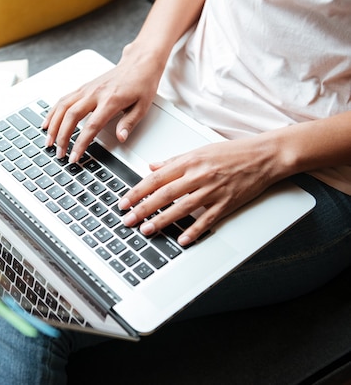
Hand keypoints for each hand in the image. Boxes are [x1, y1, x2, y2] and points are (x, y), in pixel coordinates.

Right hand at [42, 49, 163, 162]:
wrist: (138, 63)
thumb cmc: (141, 84)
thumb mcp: (142, 106)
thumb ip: (129, 123)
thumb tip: (121, 138)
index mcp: (110, 100)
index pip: (91, 126)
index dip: (80, 143)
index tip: (75, 156)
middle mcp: (95, 93)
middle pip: (71, 117)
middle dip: (62, 137)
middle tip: (60, 153)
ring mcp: (87, 89)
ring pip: (63, 107)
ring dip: (53, 126)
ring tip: (48, 142)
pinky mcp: (83, 87)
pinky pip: (63, 100)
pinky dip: (53, 112)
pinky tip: (47, 123)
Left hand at [118, 137, 281, 245]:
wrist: (264, 156)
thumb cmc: (232, 152)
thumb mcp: (199, 150)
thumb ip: (173, 161)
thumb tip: (152, 166)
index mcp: (189, 161)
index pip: (156, 178)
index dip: (137, 191)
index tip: (124, 202)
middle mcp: (199, 175)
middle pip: (165, 194)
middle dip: (143, 208)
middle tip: (128, 219)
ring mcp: (213, 190)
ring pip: (182, 207)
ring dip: (162, 220)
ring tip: (146, 229)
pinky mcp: (227, 202)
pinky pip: (207, 219)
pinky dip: (194, 230)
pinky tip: (182, 239)